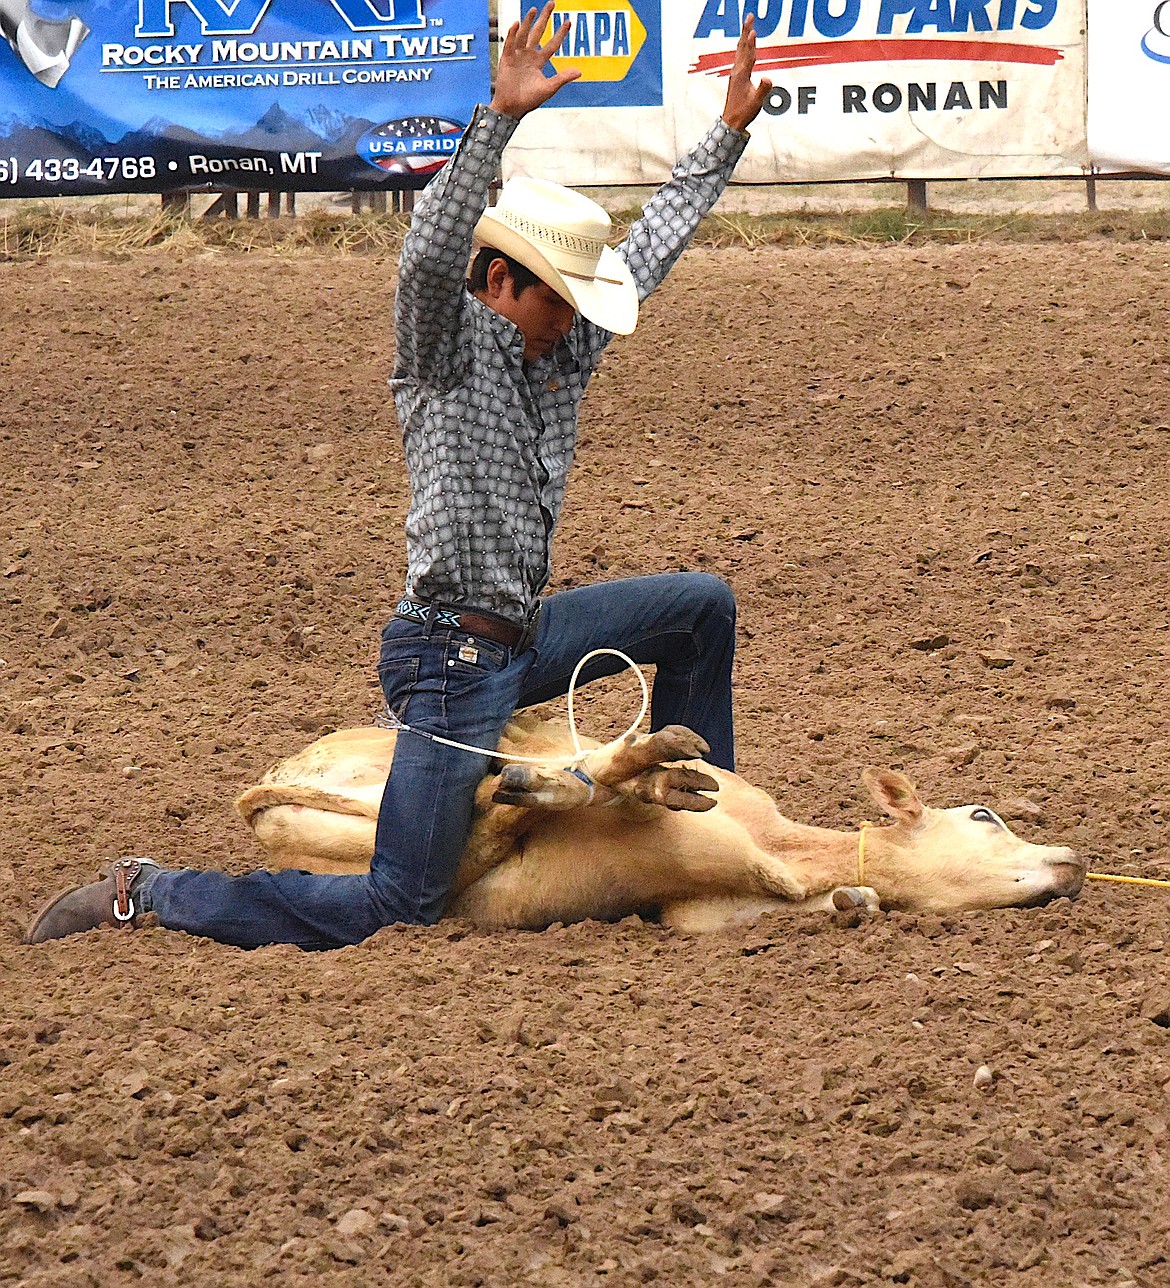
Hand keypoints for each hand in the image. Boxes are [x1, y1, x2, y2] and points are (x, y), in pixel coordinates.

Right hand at [489, 2, 580, 119]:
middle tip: (552, 3)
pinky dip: (513, 34)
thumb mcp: (549, 89)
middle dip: (545, 18)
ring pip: (524, 35)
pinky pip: (510, 44)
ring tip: (534, 9)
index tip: (568, 22)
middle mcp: (529, 56)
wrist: (512, 108)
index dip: (560, 33)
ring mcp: (518, 56)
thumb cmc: (529, 101)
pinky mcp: (507, 59)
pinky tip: (517, 23)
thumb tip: (579, 71)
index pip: (552, 44)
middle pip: (538, 33)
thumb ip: (562, 78)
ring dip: (529, 22)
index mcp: (539, 62)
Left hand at [721, 14, 772, 132]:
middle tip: (749, 16)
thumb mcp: (756, 102)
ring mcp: (735, 74)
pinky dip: (744, 47)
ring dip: (744, 36)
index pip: (748, 54)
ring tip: (748, 25)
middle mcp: (737, 72)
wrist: (731, 122)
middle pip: (742, 46)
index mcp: (742, 75)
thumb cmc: (744, 113)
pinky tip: (745, 45)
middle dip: (746, 30)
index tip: (753, 30)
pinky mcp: (736, 77)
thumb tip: (768, 78)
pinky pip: (740, 57)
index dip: (751, 43)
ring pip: (740, 50)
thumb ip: (763, 89)